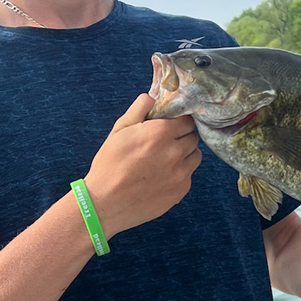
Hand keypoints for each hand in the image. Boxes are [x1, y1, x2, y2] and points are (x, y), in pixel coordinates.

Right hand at [84, 94, 201, 238]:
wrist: (106, 203)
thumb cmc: (109, 165)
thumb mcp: (118, 131)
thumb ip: (138, 111)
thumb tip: (151, 97)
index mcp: (161, 132)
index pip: (186, 120)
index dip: (178, 123)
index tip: (169, 127)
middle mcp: (175, 151)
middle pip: (192, 137)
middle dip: (181, 138)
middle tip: (164, 145)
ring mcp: (181, 173)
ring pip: (195, 156)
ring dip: (185, 155)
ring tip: (164, 161)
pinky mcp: (181, 191)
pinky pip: (189, 175)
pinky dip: (180, 174)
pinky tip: (161, 177)